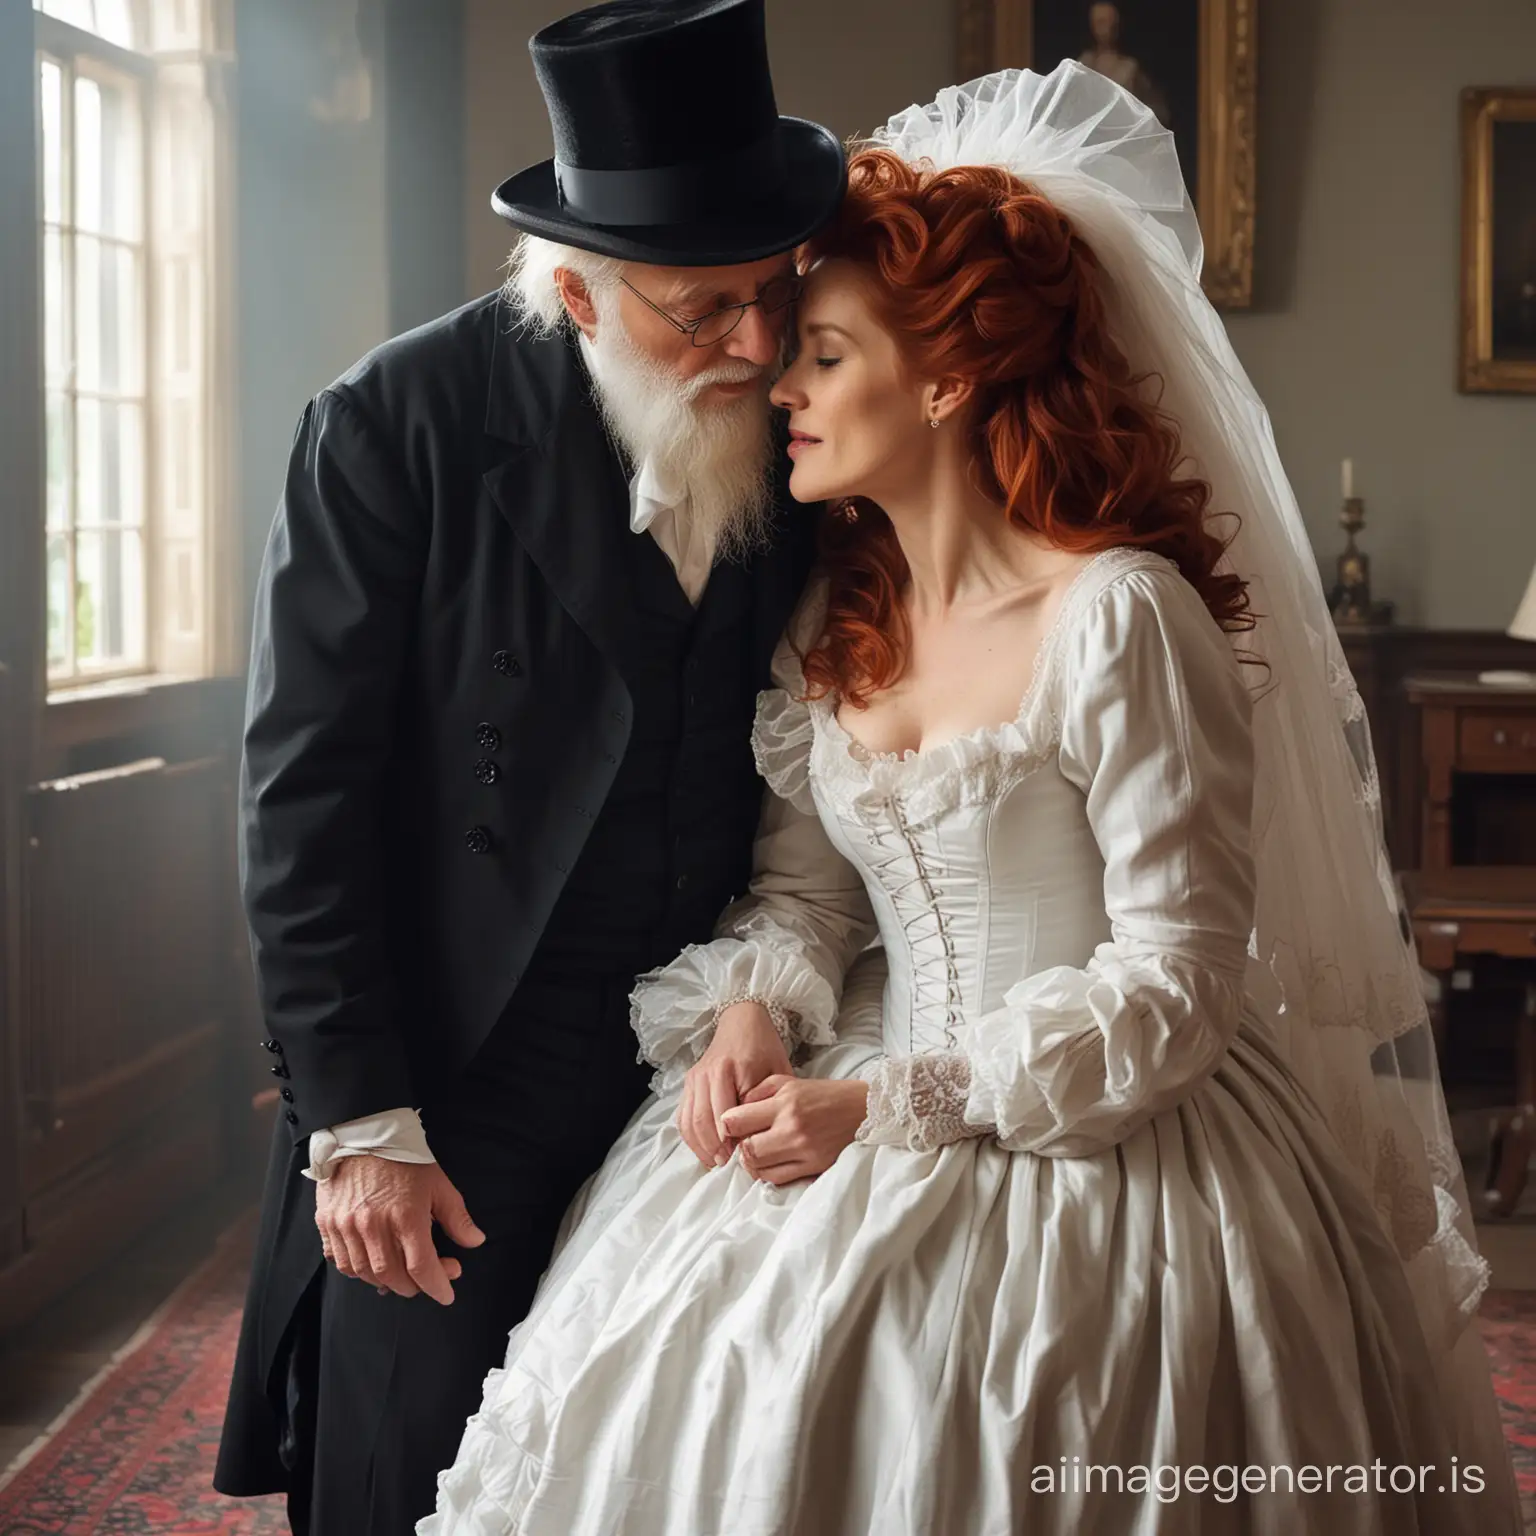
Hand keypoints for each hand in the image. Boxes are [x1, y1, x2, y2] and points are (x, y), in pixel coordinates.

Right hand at [315, 1157, 484, 1304]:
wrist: (362, 1133)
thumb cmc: (403, 1158)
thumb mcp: (438, 1183)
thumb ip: (456, 1216)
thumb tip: (475, 1241)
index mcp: (405, 1216)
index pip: (421, 1267)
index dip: (436, 1286)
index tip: (446, 1294)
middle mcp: (372, 1226)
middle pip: (392, 1276)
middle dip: (413, 1286)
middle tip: (427, 1278)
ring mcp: (345, 1226)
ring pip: (364, 1273)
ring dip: (386, 1281)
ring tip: (402, 1274)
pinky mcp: (327, 1223)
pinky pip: (340, 1261)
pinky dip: (357, 1270)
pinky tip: (372, 1265)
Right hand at [678, 1002, 792, 1168]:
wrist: (742, 1021)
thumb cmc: (764, 1048)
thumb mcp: (777, 1071)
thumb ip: (768, 1101)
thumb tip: (758, 1136)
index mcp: (731, 1068)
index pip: (725, 1113)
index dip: (731, 1139)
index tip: (741, 1157)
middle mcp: (708, 1073)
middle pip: (703, 1120)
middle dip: (714, 1147)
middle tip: (727, 1165)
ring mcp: (695, 1077)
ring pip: (689, 1121)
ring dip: (700, 1146)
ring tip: (716, 1162)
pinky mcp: (688, 1082)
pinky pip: (682, 1116)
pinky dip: (690, 1137)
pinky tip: (704, 1150)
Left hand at [718, 1075, 868, 1185]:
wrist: (863, 1110)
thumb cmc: (824, 1094)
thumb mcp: (790, 1082)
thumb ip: (758, 1092)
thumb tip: (733, 1112)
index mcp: (785, 1101)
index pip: (737, 1120)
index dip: (727, 1126)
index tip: (729, 1126)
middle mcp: (792, 1127)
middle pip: (746, 1149)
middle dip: (738, 1147)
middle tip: (741, 1143)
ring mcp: (803, 1150)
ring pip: (759, 1168)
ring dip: (751, 1163)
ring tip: (755, 1153)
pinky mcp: (814, 1167)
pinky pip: (777, 1179)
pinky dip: (766, 1173)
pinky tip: (769, 1162)